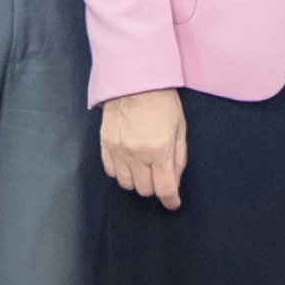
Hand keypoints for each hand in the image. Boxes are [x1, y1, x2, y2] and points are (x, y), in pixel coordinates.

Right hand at [96, 89, 191, 208]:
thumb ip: (178, 157)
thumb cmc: (162, 102)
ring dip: (137, 180)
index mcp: (159, 150)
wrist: (134, 80)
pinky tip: (128, 162)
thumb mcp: (179, 128)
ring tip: (142, 168)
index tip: (173, 203)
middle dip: (154, 186)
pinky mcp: (105, 145)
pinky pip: (111, 172)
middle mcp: (137, 154)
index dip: (170, 200)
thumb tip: (174, 181)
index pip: (164, 188)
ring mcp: (118, 151)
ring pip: (126, 184)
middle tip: (158, 175)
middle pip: (144, 189)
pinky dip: (121, 172)